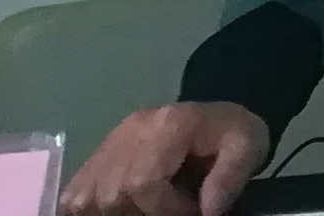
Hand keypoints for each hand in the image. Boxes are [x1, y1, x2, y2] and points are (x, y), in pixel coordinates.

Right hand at [66, 104, 268, 215]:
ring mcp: (111, 139)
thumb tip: (208, 211)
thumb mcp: (247, 147)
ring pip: (87, 196)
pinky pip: (76, 192)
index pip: (143, 182)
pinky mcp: (100, 152)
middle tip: (170, 209)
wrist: (216, 116)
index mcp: (169, 124)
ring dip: (113, 213)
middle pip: (111, 193)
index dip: (164, 209)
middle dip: (139, 213)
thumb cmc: (231, 133)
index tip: (191, 211)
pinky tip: (117, 209)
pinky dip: (90, 208)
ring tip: (147, 207)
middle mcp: (132, 129)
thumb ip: (230, 177)